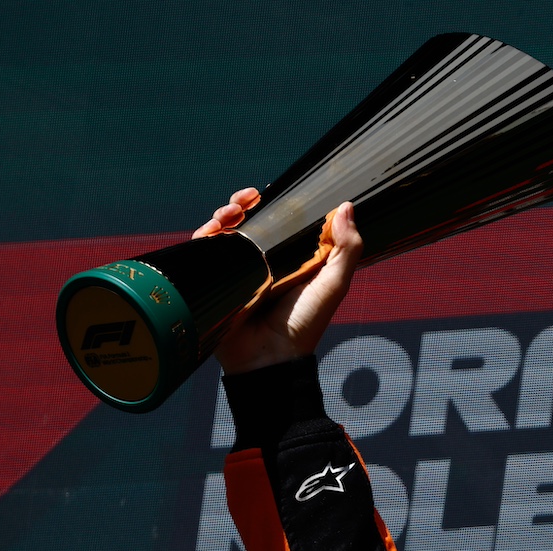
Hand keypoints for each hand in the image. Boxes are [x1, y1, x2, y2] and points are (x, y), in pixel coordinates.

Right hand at [193, 188, 363, 374]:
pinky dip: (205, 234)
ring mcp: (238, 270)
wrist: (269, 358)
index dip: (276, 203)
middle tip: (248, 199)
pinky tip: (213, 230)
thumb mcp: (333, 285)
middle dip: (244, 202)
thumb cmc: (304, 324)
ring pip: (225, 231)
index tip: (274, 191)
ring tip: (231, 213)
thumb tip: (347, 207)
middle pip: (249, 221)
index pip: (281, 221)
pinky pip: (204, 250)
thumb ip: (346, 249)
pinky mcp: (216, 279)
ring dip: (225, 213)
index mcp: (292, 259)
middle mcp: (263, 262)